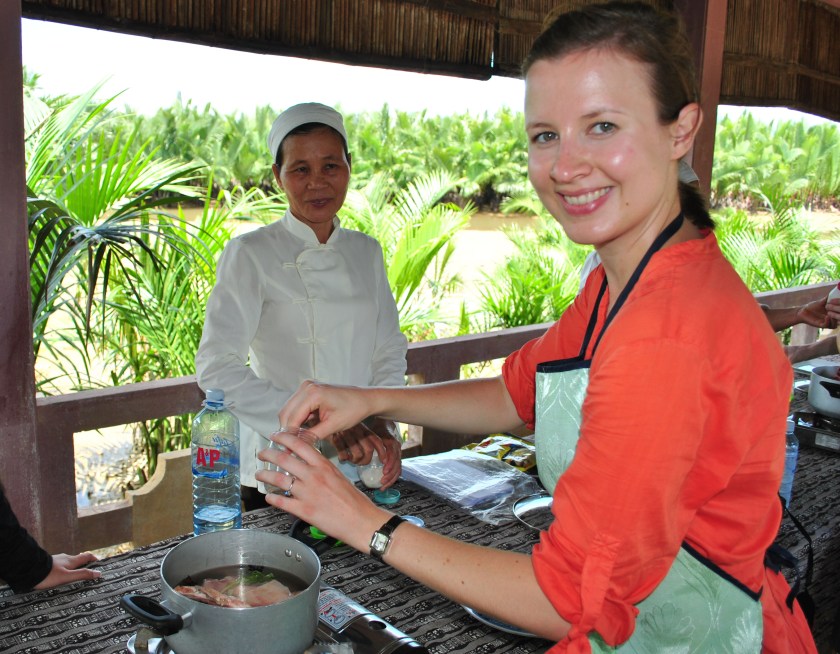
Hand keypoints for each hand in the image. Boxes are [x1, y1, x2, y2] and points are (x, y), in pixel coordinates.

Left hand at [34, 552, 100, 589]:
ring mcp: (56, 560)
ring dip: (72, 568)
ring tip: (73, 577)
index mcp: (71, 560)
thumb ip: (82, 575)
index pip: (87, 556)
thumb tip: (98, 573)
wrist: (29, 570)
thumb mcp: (67, 577)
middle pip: (78, 559)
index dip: (94, 558)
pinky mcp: (48, 564)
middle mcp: (65, 558)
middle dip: (83, 564)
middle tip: (87, 572)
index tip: (99, 563)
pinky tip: (59, 577)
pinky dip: (63, 570)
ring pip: (67, 563)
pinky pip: (59, 566)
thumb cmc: (49, 575)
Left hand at [256, 431, 389, 550]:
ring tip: (259, 474)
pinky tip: (268, 497)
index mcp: (323, 466)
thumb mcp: (339, 476)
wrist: (362, 521)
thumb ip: (322, 469)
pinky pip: (282, 502)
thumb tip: (309, 465)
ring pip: (279, 480)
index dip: (284, 438)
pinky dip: (272, 499)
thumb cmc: (354, 500)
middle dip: (268, 454)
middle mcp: (313, 476)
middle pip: (284, 459)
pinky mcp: (304, 511)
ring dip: (265, 475)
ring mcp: (307, 494)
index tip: (275, 436)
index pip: (299, 445)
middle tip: (261, 454)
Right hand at [278, 380, 373, 440]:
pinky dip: (298, 418)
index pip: (292, 418)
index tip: (288, 450)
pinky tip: (306, 429)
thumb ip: (313, 435)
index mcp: (313, 393)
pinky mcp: (309, 390)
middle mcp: (307, 386)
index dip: (290, 436)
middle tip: (292, 447)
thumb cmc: (354, 410)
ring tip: (300, 439)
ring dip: (293, 424)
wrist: (365, 399)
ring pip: (289, 410)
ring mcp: (307, 386)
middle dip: (288, 430)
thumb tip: (296, 446)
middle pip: (286, 413)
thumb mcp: (333, 425)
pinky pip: (296, 407)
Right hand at [330, 424, 380, 465]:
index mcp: (363, 429)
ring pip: (357, 454)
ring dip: (354, 460)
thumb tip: (366, 453)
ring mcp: (347, 435)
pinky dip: (343, 458)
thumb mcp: (352, 427)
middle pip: (368, 450)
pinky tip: (341, 457)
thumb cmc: (338, 422)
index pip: (376, 440)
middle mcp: (356, 431)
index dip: (382, 451)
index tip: (383, 460)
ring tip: (350, 460)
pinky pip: (343, 454)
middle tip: (360, 463)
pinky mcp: (336, 438)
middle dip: (365, 460)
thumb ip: (360, 438)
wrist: (323, 414)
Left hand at [364, 418, 402, 488]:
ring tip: (383, 485)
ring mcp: (398, 454)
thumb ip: (370, 440)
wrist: (386, 425)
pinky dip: (393, 478)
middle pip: (397, 464)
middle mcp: (397, 449)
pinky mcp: (397, 458)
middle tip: (382, 482)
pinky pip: (398, 470)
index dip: (390, 463)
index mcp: (392, 442)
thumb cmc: (378, 430)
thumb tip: (361, 452)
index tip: (384, 471)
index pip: (393, 454)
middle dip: (391, 474)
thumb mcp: (374, 432)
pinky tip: (386, 484)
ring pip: (398, 468)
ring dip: (392, 478)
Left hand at [796, 295, 836, 328]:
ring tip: (832, 313)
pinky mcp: (820, 325)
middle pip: (839, 320)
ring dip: (835, 319)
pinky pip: (827, 325)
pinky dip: (828, 321)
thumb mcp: (822, 302)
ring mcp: (826, 322)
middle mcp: (831, 319)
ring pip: (835, 324)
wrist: (802, 311)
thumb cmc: (812, 307)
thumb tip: (835, 291)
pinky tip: (827, 316)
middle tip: (839, 310)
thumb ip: (828, 298)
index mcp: (833, 314)